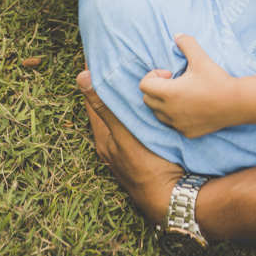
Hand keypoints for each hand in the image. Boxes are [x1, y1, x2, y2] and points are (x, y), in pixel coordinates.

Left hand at [77, 69, 183, 225]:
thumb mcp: (124, 135)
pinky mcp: (147, 151)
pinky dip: (143, 112)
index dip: (95, 80)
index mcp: (104, 139)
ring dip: (132, 100)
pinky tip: (155, 103)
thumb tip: (81, 78)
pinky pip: (141, 125)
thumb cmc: (148, 168)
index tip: (101, 58)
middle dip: (115, 88)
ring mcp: (131, 149)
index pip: (94, 102)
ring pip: (127, 117)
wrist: (175, 198)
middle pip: (112, 109)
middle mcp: (114, 144)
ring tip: (141, 77)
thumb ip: (105, 108)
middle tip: (124, 62)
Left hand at [139, 34, 240, 137]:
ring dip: (163, 103)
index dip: (153, 75)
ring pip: (158, 113)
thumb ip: (187, 44)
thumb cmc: (217, 80)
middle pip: (147, 99)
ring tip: (180, 94)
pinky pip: (172, 124)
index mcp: (170, 93)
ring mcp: (177, 124)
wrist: (237, 103)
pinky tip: (190, 106)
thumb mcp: (201, 59)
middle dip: (156, 88)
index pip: (144, 85)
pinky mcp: (186, 132)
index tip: (170, 73)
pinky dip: (174, 115)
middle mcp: (170, 111)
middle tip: (174, 82)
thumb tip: (177, 35)